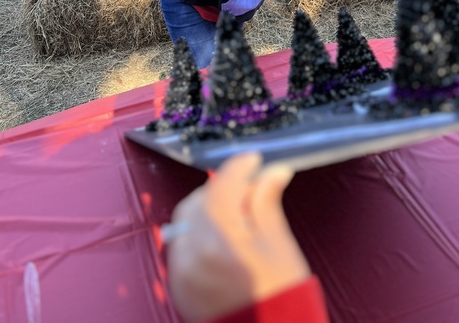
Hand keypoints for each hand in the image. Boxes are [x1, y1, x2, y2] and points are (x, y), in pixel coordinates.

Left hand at [165, 153, 309, 321]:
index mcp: (218, 240)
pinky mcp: (179, 287)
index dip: (239, 168)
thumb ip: (266, 203)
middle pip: (198, 202)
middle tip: (248, 189)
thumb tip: (272, 172)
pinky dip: (199, 234)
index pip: (221, 186)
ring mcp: (181, 273)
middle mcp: (191, 254)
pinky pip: (183, 246)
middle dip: (222, 189)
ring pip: (187, 222)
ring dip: (209, 210)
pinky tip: (223, 239)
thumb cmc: (279, 298)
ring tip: (238, 217)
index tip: (253, 161)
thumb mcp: (279, 245)